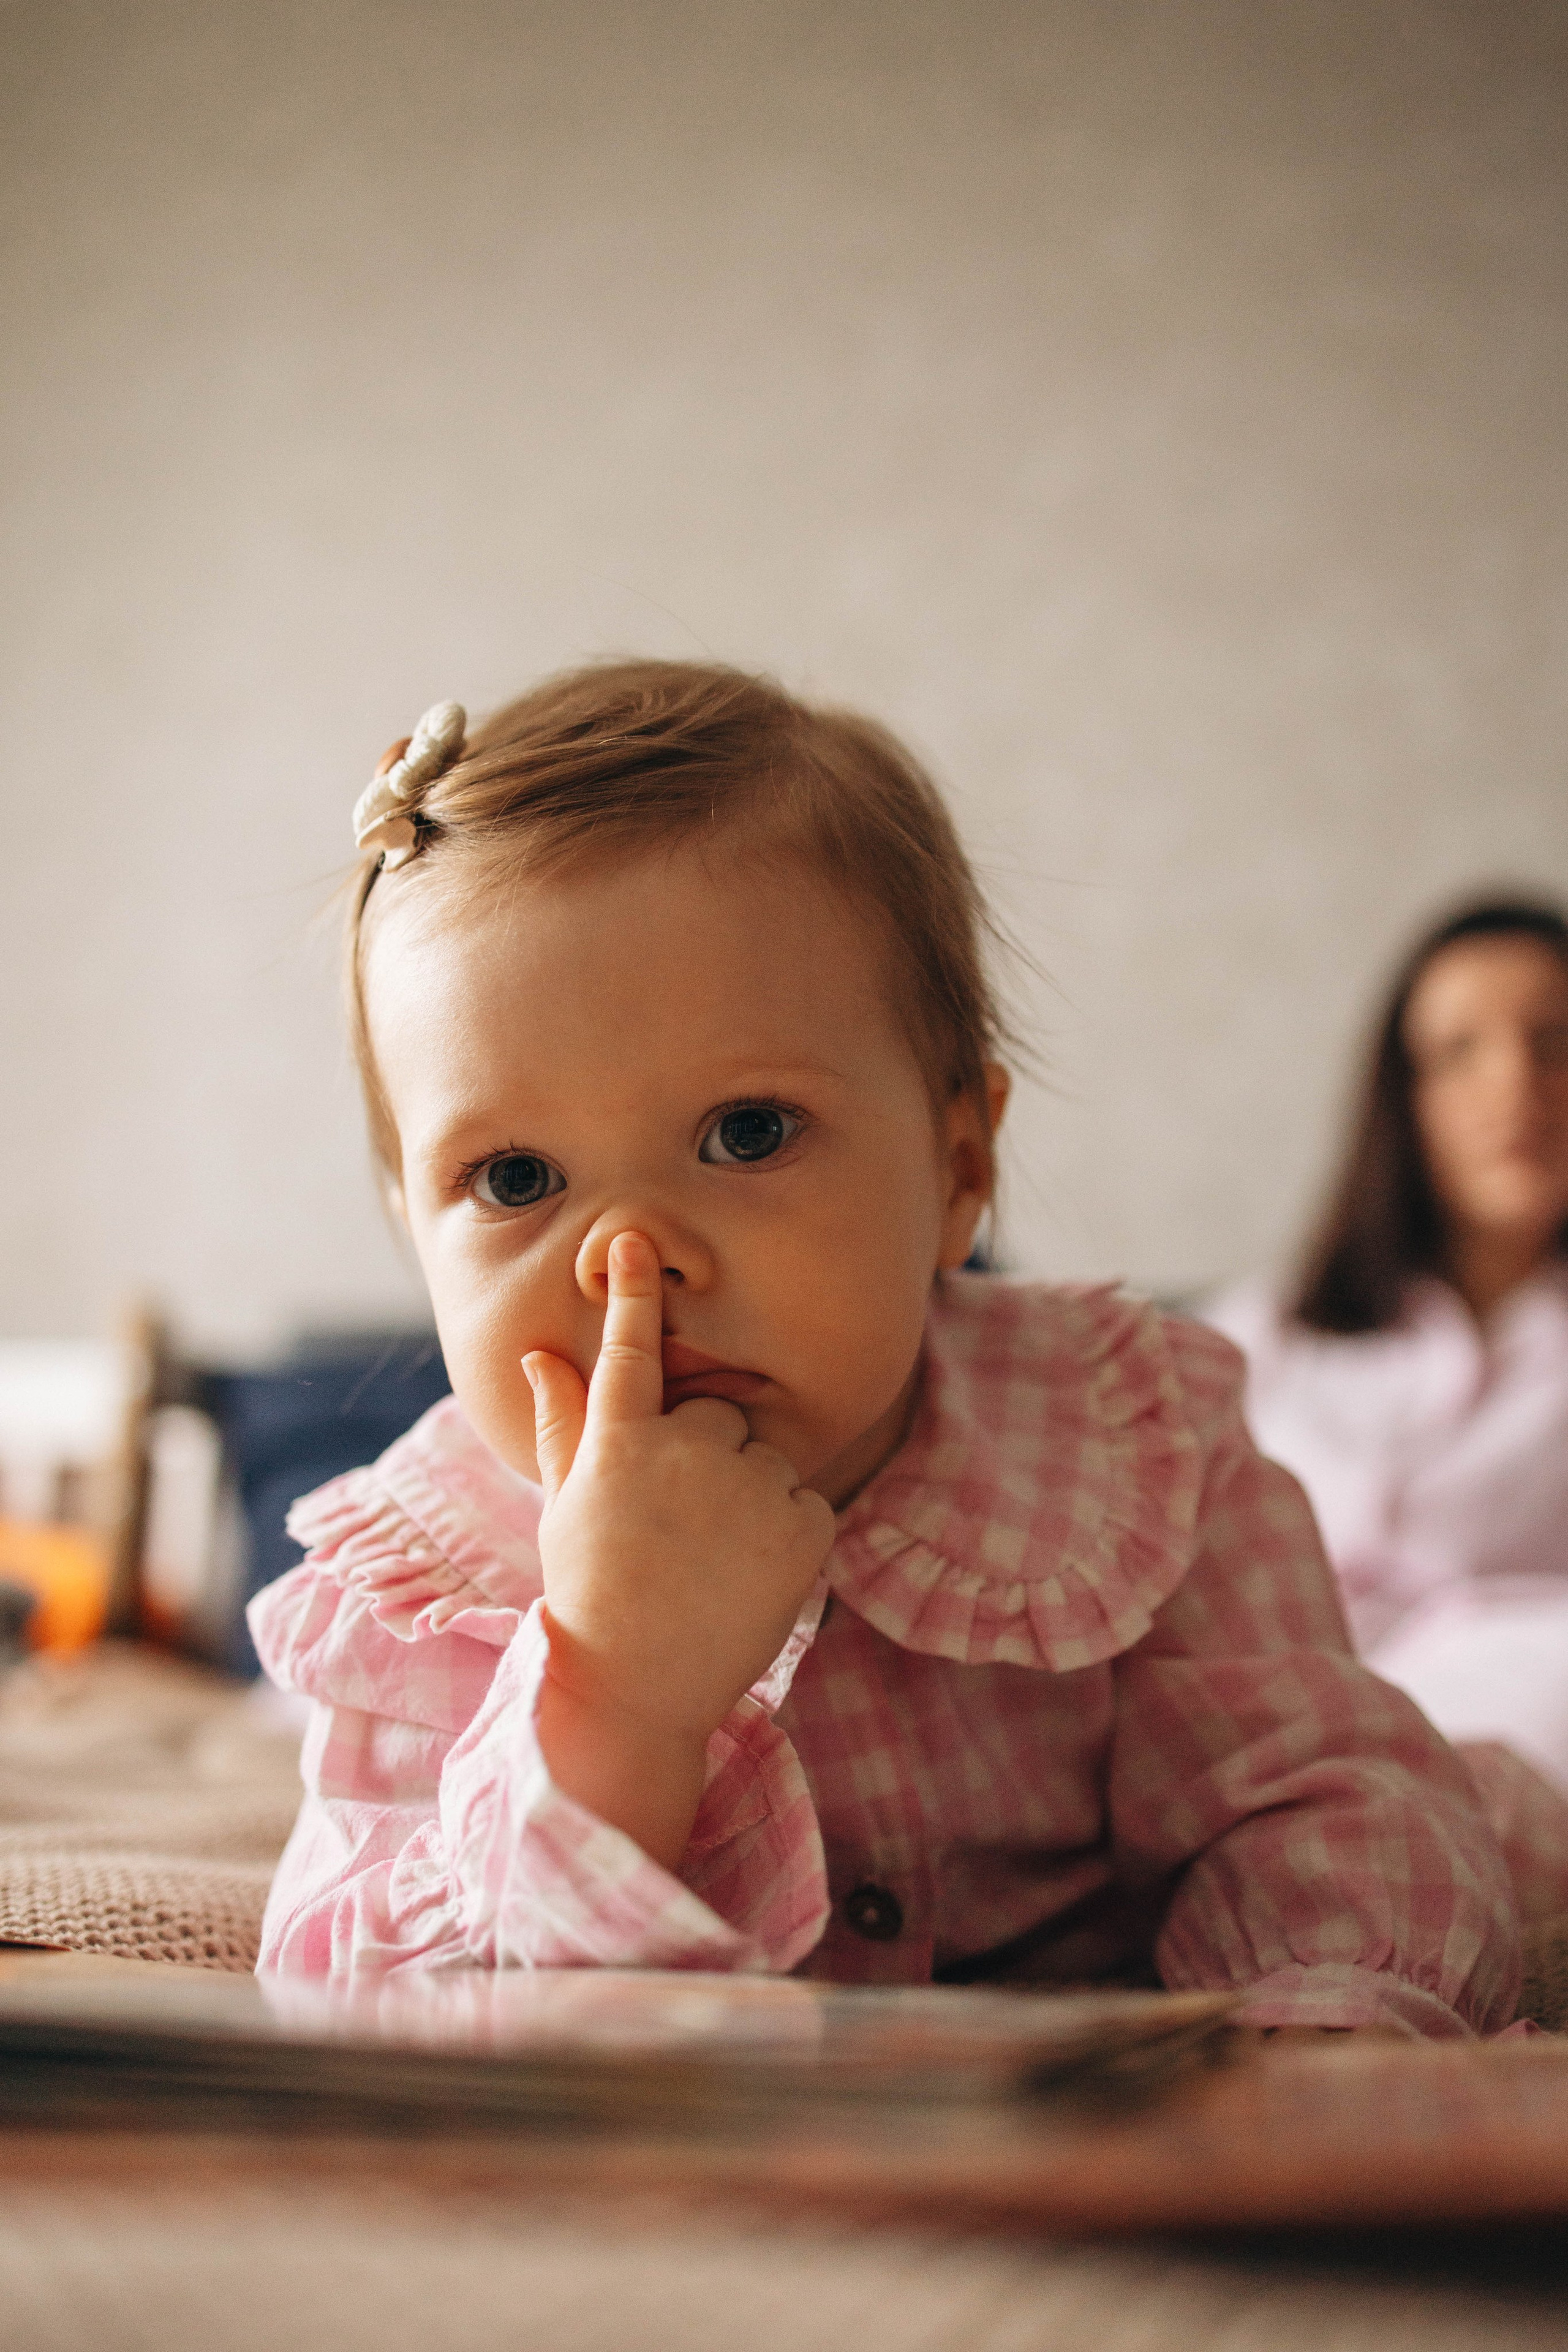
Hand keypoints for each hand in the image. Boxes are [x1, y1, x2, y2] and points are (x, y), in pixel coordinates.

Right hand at [524, 1230, 834, 1866]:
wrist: (639, 1690)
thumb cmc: (593, 1593)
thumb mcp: (566, 1506)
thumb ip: (563, 1422)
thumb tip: (540, 1352)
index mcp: (619, 1443)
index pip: (628, 1348)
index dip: (632, 1292)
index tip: (636, 1239)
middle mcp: (685, 1451)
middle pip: (712, 1416)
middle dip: (701, 1457)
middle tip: (671, 1528)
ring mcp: (748, 1486)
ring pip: (760, 1458)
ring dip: (745, 1495)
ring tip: (708, 1559)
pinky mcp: (804, 1524)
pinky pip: (803, 1502)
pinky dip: (786, 1532)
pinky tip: (747, 1575)